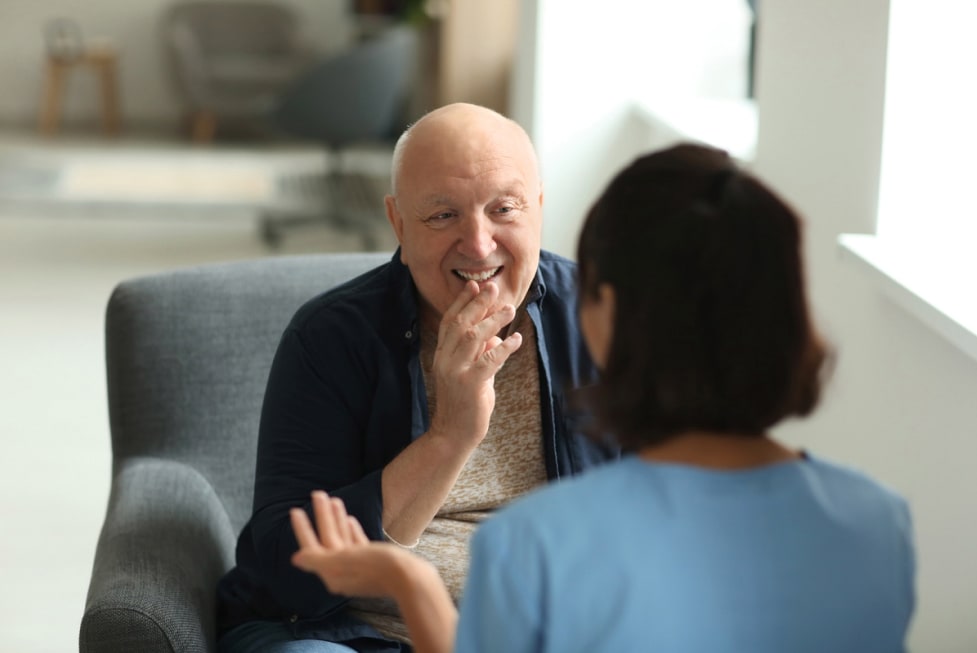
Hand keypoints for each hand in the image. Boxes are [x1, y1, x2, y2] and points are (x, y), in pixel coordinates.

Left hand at [291, 491, 405, 597]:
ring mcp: (358, 569)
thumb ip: (319, 559)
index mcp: (333, 574)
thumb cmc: (379, 567)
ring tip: (334, 499)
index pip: (312, 547)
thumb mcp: (345, 560)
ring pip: (342, 540)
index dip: (303, 529)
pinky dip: (351, 531)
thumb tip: (295, 559)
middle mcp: (343, 573)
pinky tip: (349, 519)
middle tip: (317, 494)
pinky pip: (356, 545)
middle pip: (327, 540)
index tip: (295, 510)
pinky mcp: (373, 564)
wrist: (413, 579)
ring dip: (336, 520)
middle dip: (322, 517)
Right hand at [429, 281, 522, 444]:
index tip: (474, 285)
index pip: (449, 321)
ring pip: (473, 337)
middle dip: (478, 303)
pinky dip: (504, 347)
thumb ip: (480, 354)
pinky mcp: (469, 385)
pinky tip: (516, 339)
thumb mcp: (472, 373)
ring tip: (510, 309)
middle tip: (493, 288)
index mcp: (442, 355)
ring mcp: (455, 372)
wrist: (453, 434)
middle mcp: (445, 360)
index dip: (461, 302)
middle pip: (460, 324)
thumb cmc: (464, 403)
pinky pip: (488, 360)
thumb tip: (495, 336)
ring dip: (493, 321)